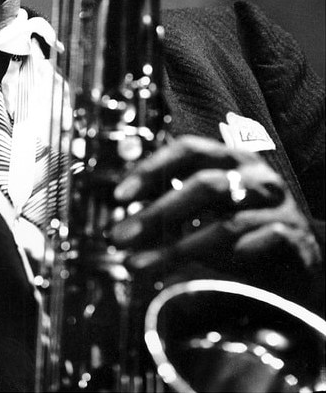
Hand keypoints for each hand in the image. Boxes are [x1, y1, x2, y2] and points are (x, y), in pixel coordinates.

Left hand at [109, 135, 321, 294]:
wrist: (300, 260)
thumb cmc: (245, 230)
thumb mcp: (206, 211)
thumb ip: (170, 210)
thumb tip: (124, 223)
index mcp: (230, 158)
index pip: (188, 149)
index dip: (152, 168)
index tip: (120, 195)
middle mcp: (255, 176)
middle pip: (203, 185)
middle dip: (157, 214)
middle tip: (123, 235)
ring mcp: (278, 206)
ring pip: (226, 225)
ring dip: (177, 248)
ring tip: (142, 264)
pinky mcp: (294, 239)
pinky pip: (254, 250)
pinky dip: (223, 261)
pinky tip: (197, 272)